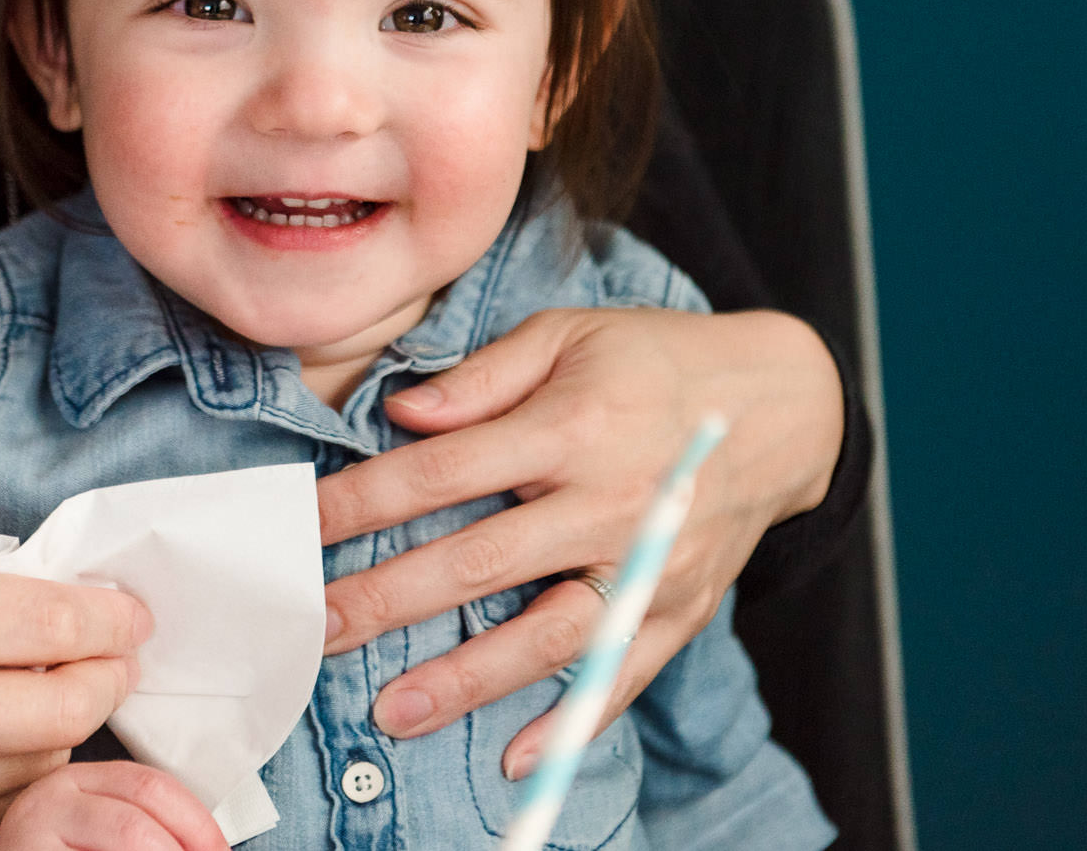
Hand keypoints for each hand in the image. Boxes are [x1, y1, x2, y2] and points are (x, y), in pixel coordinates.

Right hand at [0, 528, 152, 850]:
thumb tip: (57, 575)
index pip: (46, 624)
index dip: (109, 620)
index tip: (131, 615)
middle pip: (63, 705)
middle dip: (109, 678)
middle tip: (117, 660)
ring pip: (43, 761)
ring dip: (63, 727)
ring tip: (43, 696)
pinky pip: (5, 807)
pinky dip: (20, 774)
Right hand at [0, 763, 227, 850]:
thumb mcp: (99, 830)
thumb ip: (139, 821)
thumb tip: (209, 845)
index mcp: (77, 779)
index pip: (152, 785)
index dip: (198, 823)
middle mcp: (47, 796)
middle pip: (137, 819)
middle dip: (183, 849)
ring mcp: (28, 830)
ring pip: (125, 840)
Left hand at [317, 306, 840, 777]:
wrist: (783, 405)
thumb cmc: (657, 360)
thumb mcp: (570, 331)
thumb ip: (484, 375)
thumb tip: (403, 413)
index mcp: (572, 424)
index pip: (444, 470)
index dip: (366, 501)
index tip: (303, 528)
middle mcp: (611, 500)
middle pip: (482, 560)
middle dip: (390, 599)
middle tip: (318, 629)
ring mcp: (650, 563)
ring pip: (548, 634)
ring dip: (467, 678)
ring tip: (392, 710)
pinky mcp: (681, 608)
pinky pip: (621, 676)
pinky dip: (570, 722)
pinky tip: (512, 756)